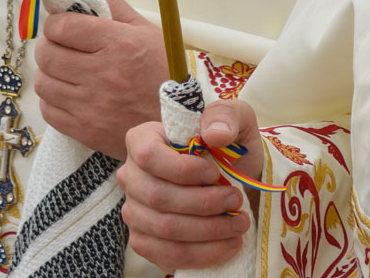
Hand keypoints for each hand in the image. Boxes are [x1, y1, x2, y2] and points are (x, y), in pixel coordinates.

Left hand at [33, 0, 167, 159]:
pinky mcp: (86, 131)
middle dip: (48, 46)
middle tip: (59, 47)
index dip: (55, 23)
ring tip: (64, 71)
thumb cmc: (162, 72)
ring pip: (43, 83)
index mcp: (119, 44)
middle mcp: (103, 75)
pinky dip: (52, 100)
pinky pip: (48, 110)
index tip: (60, 26)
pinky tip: (68, 94)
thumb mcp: (146, 30)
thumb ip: (113, 6)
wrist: (177, 122)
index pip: (63, 27)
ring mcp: (92, 106)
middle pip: (47, 54)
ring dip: (49, 73)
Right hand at [118, 99, 259, 270]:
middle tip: (236, 201)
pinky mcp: (144, 241)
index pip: (149, 156)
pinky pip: (168, 255)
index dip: (182, 169)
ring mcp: (134, 211)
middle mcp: (131, 176)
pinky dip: (204, 254)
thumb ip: (226, 116)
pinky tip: (228, 244)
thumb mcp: (235, 120)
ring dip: (208, 230)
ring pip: (164, 229)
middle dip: (204, 203)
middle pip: (158, 197)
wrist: (236, 180)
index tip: (214, 173)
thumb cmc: (229, 147)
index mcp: (143, 140)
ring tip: (239, 223)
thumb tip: (213, 134)